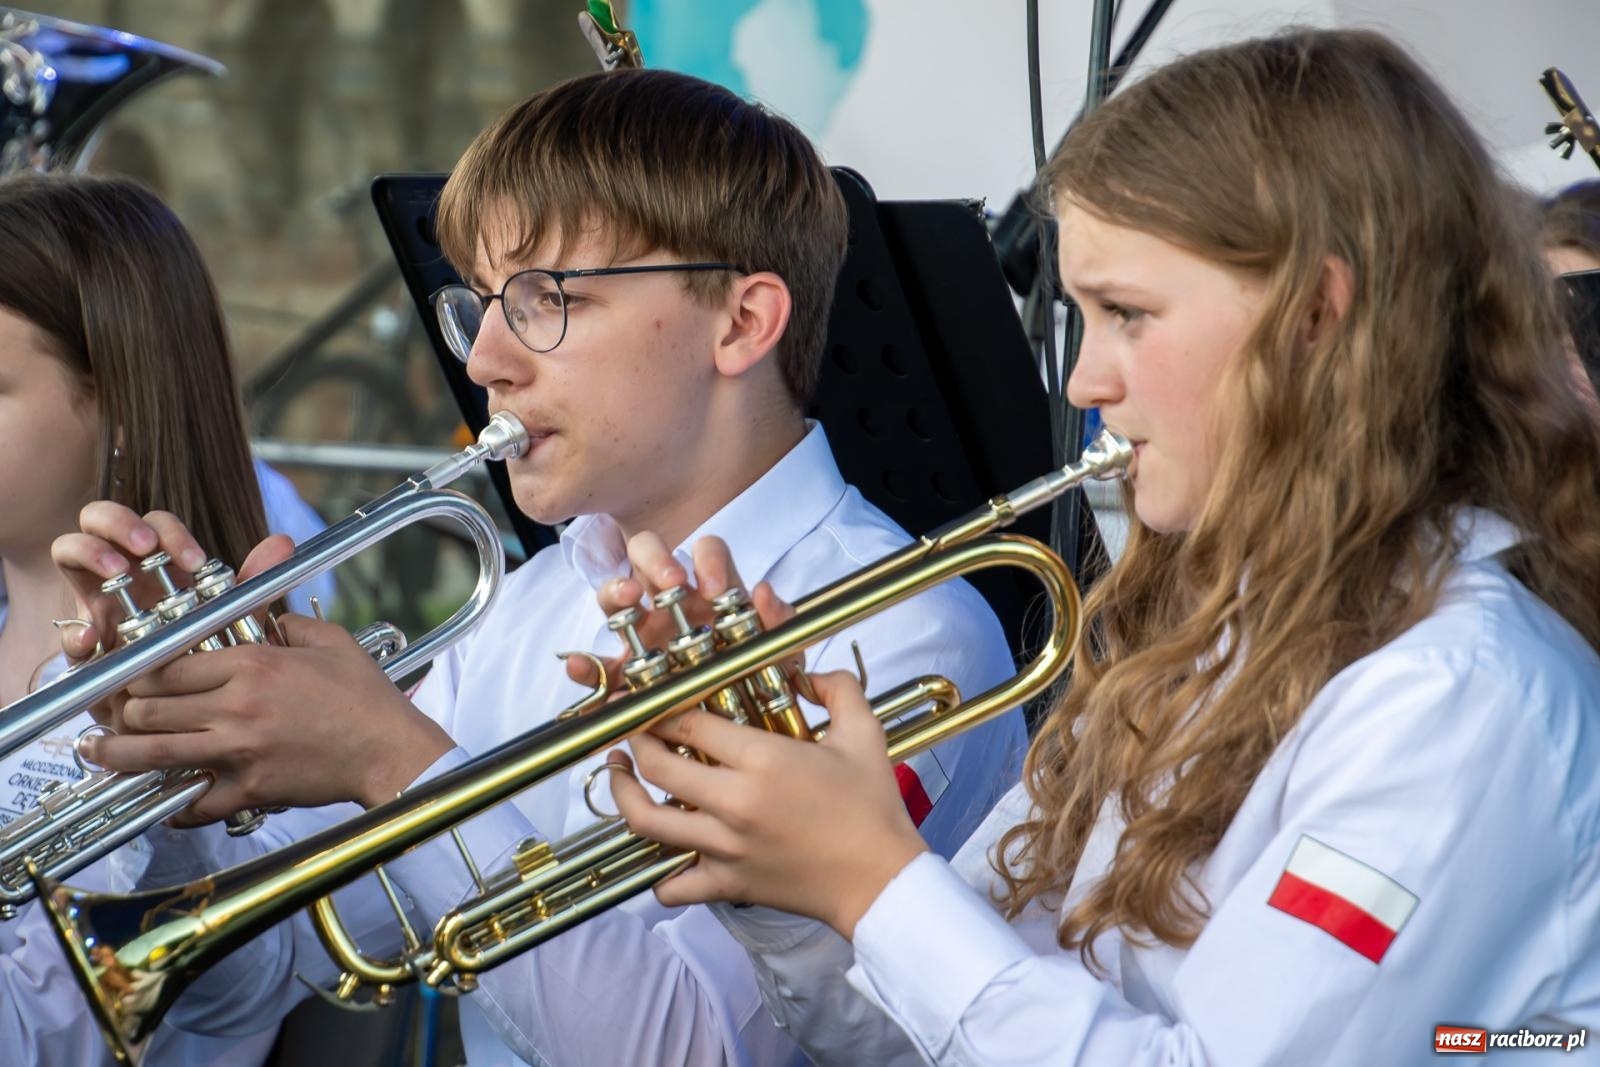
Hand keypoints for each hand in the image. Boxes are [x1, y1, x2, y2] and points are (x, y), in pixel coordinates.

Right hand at [51, 502, 293, 663]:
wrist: (179, 712)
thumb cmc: (202, 655)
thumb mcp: (230, 618)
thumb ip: (253, 583)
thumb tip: (284, 542)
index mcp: (156, 564)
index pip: (152, 522)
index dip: (169, 530)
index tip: (194, 561)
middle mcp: (120, 574)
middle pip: (99, 517)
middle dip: (120, 522)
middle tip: (147, 547)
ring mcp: (93, 603)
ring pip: (70, 549)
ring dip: (90, 552)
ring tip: (117, 572)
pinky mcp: (81, 645)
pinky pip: (65, 628)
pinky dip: (74, 631)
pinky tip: (92, 637)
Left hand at [77, 613, 453, 820]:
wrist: (390, 749)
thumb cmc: (366, 695)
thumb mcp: (329, 641)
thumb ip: (286, 622)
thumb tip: (266, 617)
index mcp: (253, 665)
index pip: (168, 666)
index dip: (139, 672)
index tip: (130, 677)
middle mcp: (237, 707)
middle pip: (148, 709)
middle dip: (123, 711)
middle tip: (113, 713)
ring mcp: (239, 752)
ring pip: (153, 755)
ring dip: (117, 754)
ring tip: (97, 753)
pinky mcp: (251, 789)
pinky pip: (194, 804)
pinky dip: (174, 806)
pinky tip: (163, 802)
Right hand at [565, 532, 796, 693]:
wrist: (746, 722)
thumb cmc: (762, 675)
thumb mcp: (780, 651)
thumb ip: (778, 622)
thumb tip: (763, 592)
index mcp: (711, 589)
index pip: (706, 551)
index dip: (708, 560)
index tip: (715, 588)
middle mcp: (673, 602)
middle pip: (649, 555)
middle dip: (655, 559)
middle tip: (671, 581)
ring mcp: (644, 633)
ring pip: (616, 597)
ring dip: (616, 590)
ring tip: (628, 598)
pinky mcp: (626, 673)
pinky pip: (599, 665)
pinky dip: (585, 666)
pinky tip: (579, 667)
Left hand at [610, 670, 928, 938]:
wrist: (881, 880)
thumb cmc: (873, 808)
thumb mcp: (863, 734)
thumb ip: (837, 689)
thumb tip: (808, 673)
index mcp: (763, 761)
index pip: (688, 724)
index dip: (662, 708)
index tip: (652, 701)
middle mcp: (734, 803)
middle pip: (656, 765)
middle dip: (635, 742)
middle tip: (633, 731)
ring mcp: (725, 847)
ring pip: (647, 821)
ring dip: (623, 794)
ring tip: (617, 774)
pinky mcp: (727, 885)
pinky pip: (670, 885)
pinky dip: (656, 872)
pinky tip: (658, 849)